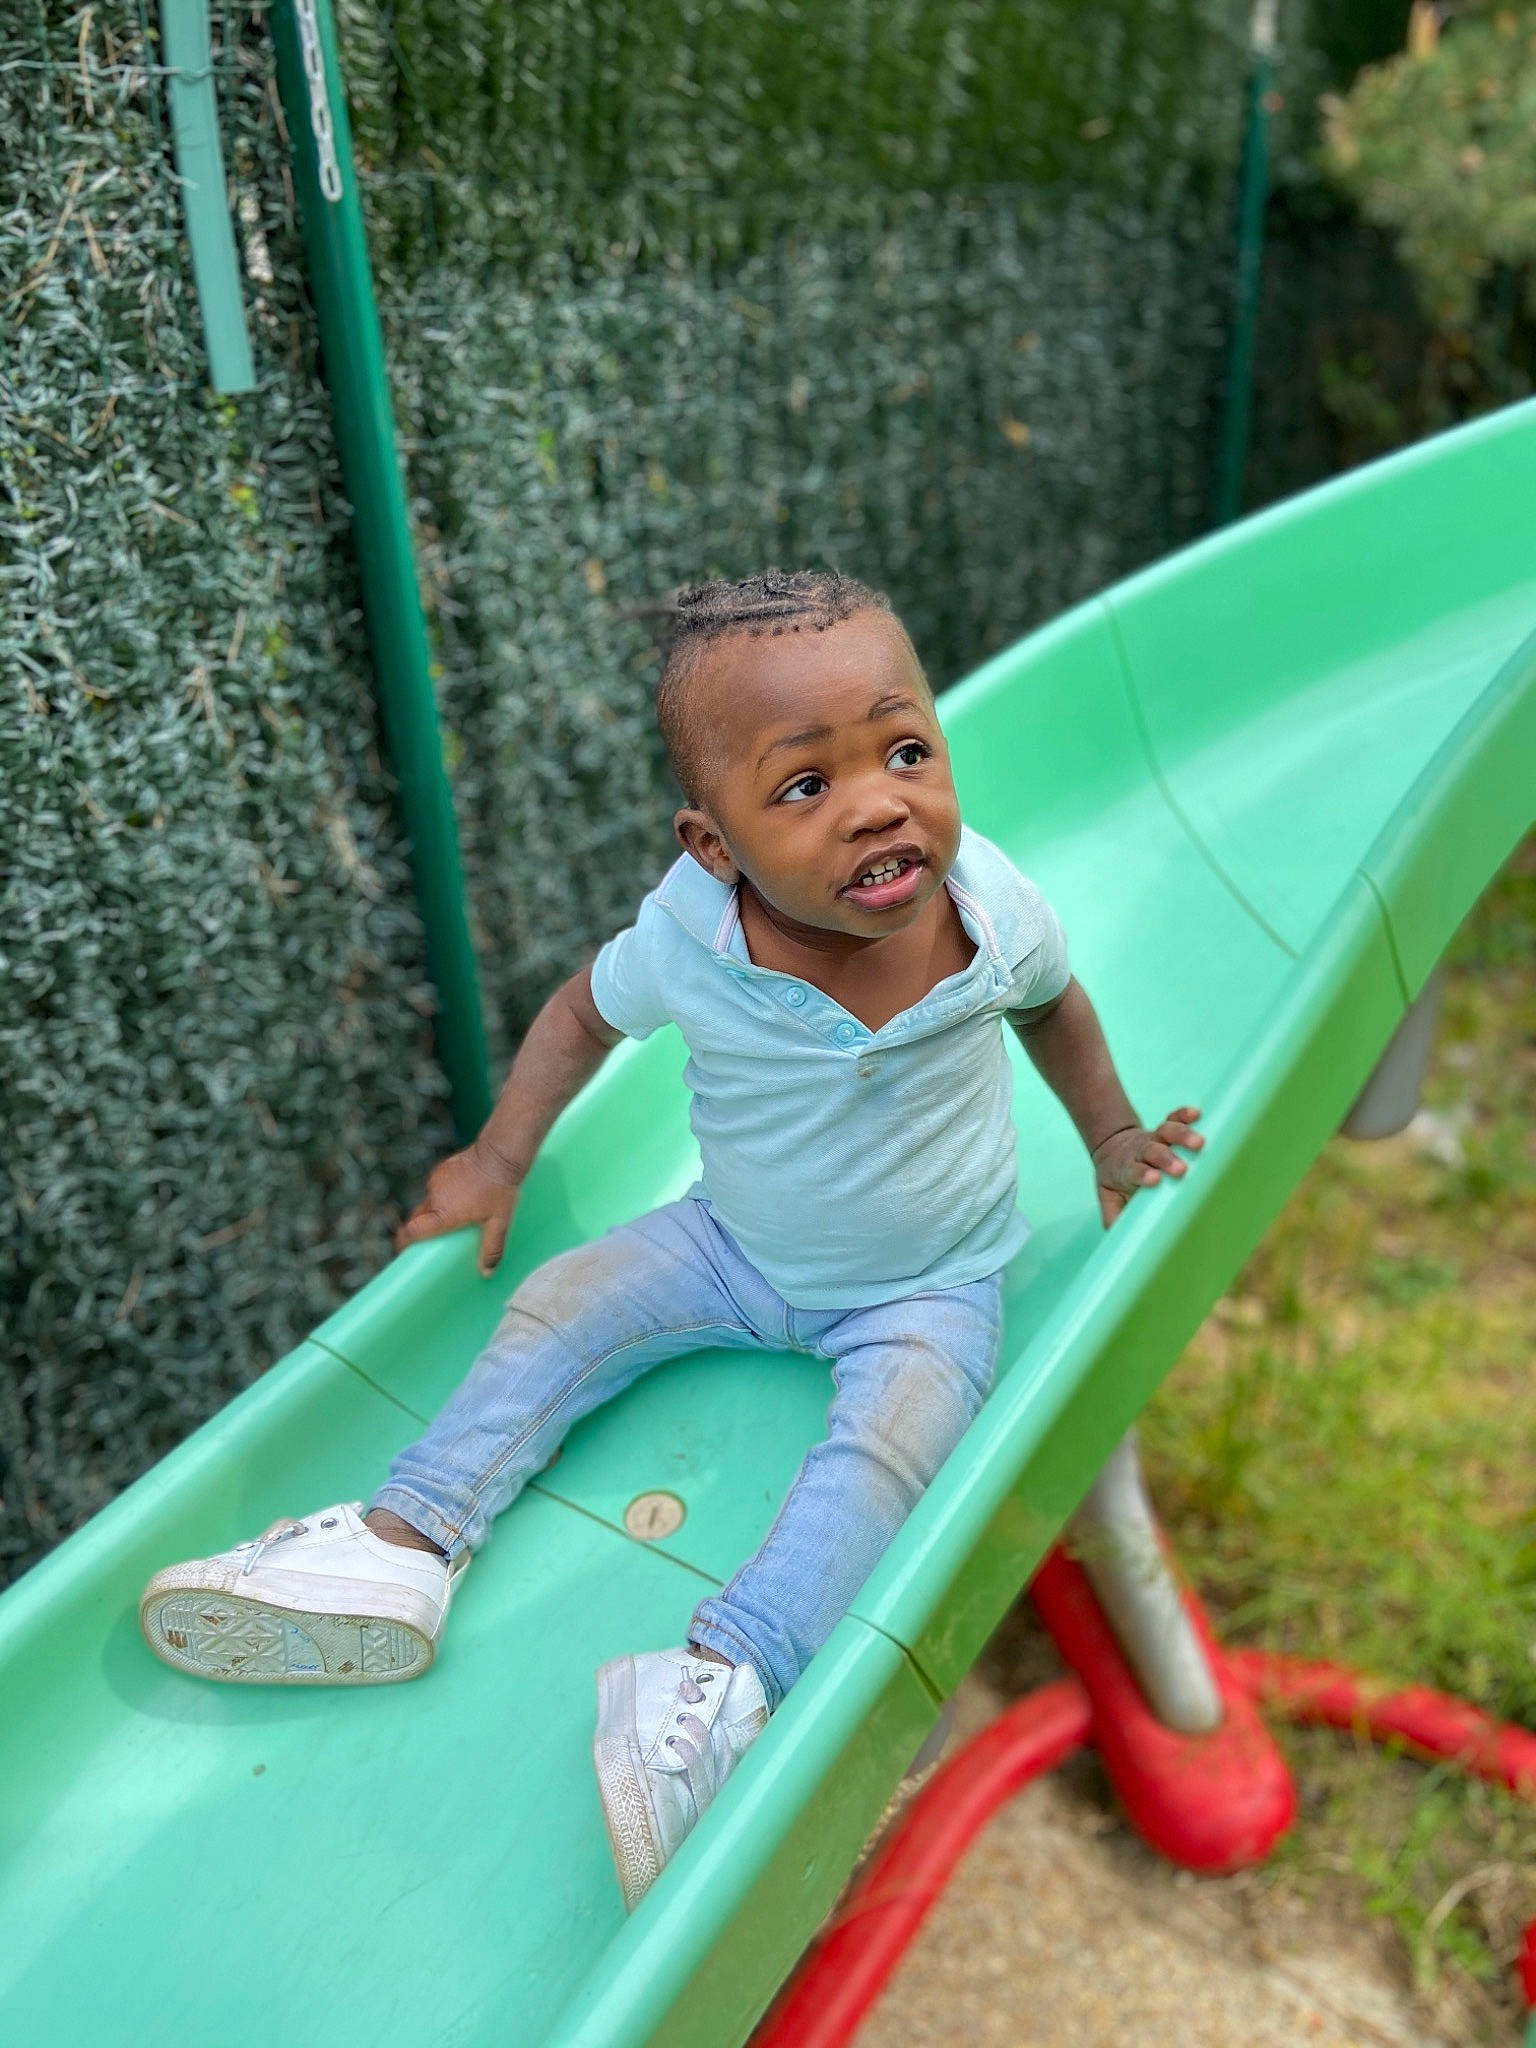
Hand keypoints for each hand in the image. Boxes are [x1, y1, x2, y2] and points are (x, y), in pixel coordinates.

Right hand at [394, 1138, 522, 1276]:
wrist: (499, 1153)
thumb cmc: (500, 1189)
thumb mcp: (500, 1222)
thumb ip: (492, 1248)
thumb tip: (487, 1273)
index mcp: (445, 1213)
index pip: (413, 1230)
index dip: (404, 1241)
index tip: (402, 1250)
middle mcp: (435, 1198)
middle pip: (417, 1218)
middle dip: (419, 1229)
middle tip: (429, 1238)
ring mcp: (436, 1182)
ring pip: (428, 1202)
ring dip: (434, 1210)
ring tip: (454, 1214)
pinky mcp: (441, 1170)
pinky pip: (436, 1187)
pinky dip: (442, 1195)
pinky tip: (461, 1194)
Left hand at [1092, 1106, 1202, 1227]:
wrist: (1112, 1149)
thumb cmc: (1117, 1180)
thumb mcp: (1110, 1198)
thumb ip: (1114, 1217)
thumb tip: (1122, 1242)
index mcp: (1128, 1169)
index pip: (1135, 1171)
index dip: (1143, 1174)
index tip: (1155, 1180)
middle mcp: (1141, 1152)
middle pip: (1153, 1151)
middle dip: (1166, 1158)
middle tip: (1181, 1169)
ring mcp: (1153, 1139)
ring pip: (1166, 1132)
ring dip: (1182, 1135)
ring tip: (1199, 1143)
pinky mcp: (1163, 1129)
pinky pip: (1173, 1118)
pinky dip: (1184, 1114)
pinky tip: (1196, 1113)